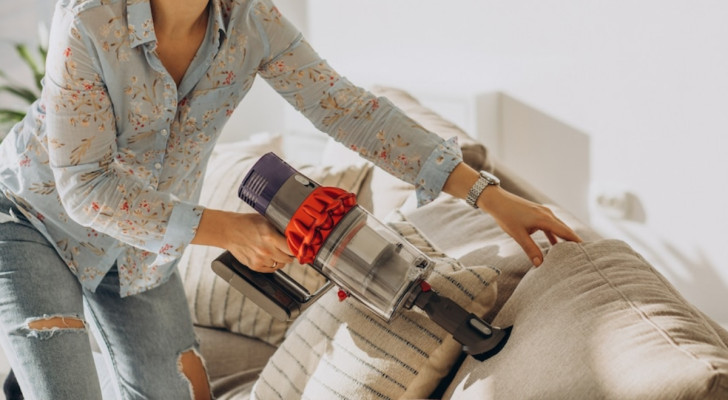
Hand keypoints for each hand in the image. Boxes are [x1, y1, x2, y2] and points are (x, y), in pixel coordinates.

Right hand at [192, 209, 294, 271]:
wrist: (228, 231)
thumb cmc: (246, 223)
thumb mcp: (266, 220)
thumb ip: (279, 228)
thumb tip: (294, 233)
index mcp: (270, 237)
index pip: (292, 249)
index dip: (298, 249)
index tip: (301, 248)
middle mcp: (266, 250)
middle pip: (288, 259)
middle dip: (291, 254)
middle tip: (289, 249)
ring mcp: (259, 260)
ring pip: (280, 265)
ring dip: (281, 259)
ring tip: (276, 251)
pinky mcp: (254, 266)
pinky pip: (271, 269)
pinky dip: (272, 264)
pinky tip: (269, 256)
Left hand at [443, 162, 581, 266]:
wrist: (497, 200)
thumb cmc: (506, 216)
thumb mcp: (518, 235)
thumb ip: (530, 249)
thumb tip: (540, 264)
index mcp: (545, 219)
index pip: (566, 233)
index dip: (577, 242)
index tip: (588, 251)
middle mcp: (548, 214)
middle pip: (565, 230)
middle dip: (574, 242)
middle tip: (584, 255)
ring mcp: (543, 213)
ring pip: (558, 228)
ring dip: (564, 239)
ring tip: (571, 252)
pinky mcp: (538, 214)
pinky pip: (551, 226)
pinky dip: (555, 235)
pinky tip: (555, 246)